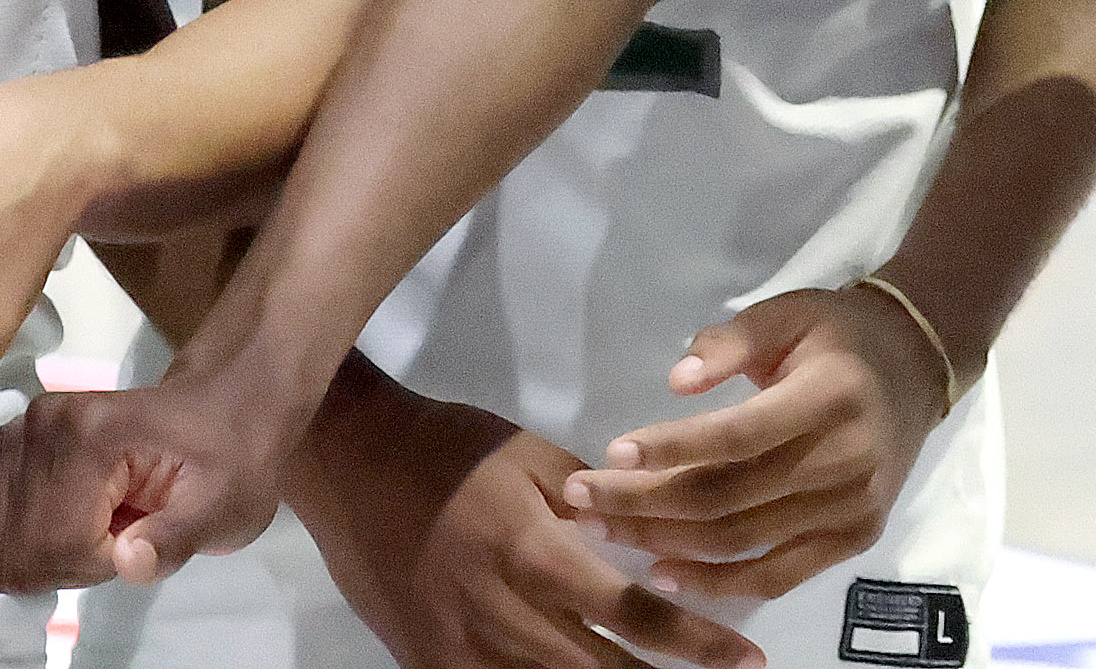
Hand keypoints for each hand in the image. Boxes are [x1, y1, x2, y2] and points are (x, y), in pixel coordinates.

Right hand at [0, 374, 292, 591]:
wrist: (220, 407)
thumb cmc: (231, 456)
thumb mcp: (227, 506)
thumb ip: (177, 539)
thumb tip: (127, 562)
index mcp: (90, 432)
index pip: (56, 542)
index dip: (97, 565)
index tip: (140, 542)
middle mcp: (37, 426)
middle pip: (17, 549)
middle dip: (68, 565)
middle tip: (121, 540)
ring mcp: (15, 435)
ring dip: (49, 557)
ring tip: (102, 529)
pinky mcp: (7, 449)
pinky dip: (34, 542)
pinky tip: (79, 522)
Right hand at [304, 373, 760, 668]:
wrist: (351, 465)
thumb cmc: (450, 448)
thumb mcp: (532, 454)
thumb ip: (591, 502)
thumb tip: (644, 533)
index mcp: (534, 553)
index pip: (631, 610)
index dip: (694, 642)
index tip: (745, 656)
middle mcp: (501, 614)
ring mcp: (460, 650)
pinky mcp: (430, 665)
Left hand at [558, 284, 952, 604]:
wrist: (916, 367)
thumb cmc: (838, 336)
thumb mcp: (787, 314)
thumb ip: (730, 343)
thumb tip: (676, 381)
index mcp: (831, 396)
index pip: (738, 435)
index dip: (672, 447)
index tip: (610, 451)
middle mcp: (847, 459)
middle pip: (728, 497)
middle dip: (644, 502)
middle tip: (581, 499)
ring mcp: (853, 507)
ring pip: (742, 541)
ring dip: (664, 543)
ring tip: (605, 533)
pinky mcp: (854, 539)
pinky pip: (776, 575)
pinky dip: (717, 582)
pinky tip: (663, 575)